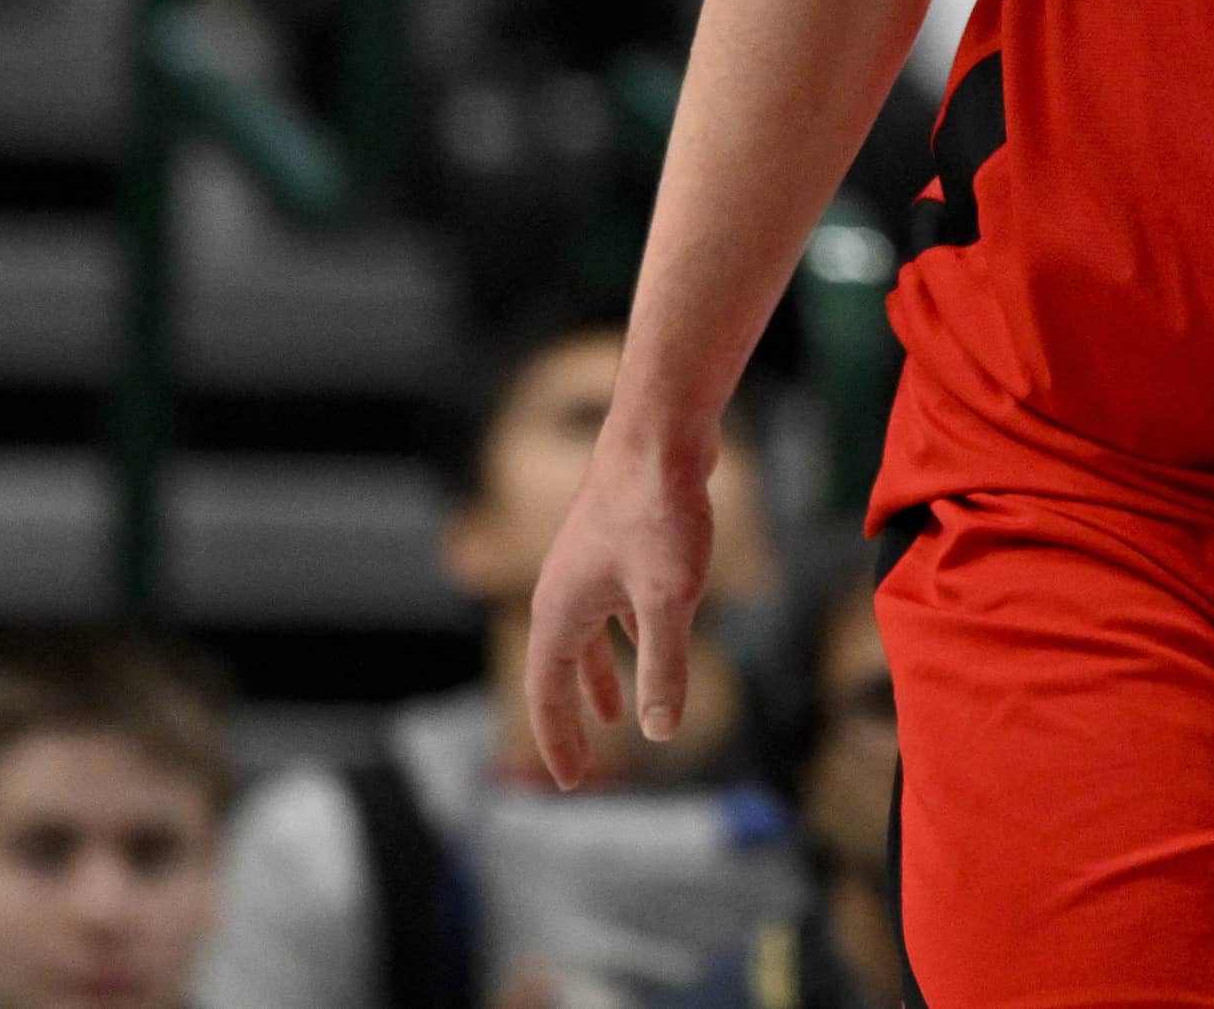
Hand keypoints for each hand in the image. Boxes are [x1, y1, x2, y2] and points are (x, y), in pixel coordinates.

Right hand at [522, 430, 714, 788]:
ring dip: (599, 679)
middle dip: (572, 718)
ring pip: (587, 637)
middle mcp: (564, 588)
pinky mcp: (620, 543)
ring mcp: (590, 564)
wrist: (660, 431)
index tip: (570, 782)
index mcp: (559, 609)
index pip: (545, 692)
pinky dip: (627, 638)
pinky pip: (614, 608)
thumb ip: (664, 665)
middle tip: (587, 763)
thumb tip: (659, 732)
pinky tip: (654, 643)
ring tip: (618, 716)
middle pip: (558, 670)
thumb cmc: (658, 510)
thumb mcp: (668, 598)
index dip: (557, 739)